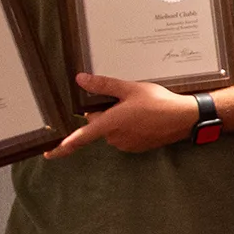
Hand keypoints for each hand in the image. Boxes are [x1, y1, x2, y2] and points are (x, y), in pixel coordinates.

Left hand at [45, 74, 198, 156]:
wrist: (184, 118)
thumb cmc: (158, 102)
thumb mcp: (130, 88)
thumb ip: (104, 85)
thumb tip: (81, 79)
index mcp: (110, 123)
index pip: (81, 138)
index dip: (63, 146)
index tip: (49, 154)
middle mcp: (115, 137)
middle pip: (99, 125)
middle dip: (105, 114)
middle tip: (122, 101)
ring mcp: (127, 144)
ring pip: (113, 131)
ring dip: (118, 120)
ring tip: (137, 109)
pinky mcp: (138, 147)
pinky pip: (125, 136)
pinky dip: (129, 128)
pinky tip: (144, 118)